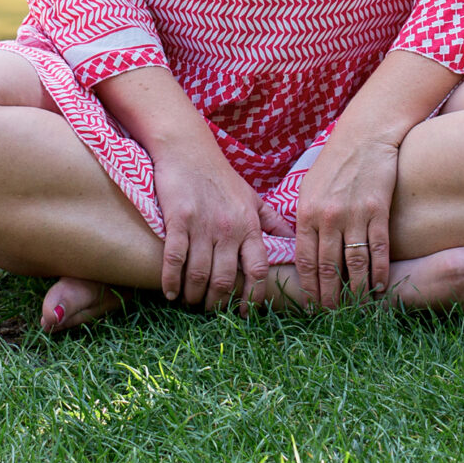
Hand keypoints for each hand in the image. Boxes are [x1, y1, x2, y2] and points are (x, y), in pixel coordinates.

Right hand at [151, 141, 287, 309]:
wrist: (188, 149)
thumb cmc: (221, 176)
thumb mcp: (252, 198)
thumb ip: (272, 222)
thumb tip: (293, 242)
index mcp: (249, 225)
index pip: (257, 270)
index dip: (252, 296)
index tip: (244, 312)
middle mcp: (229, 228)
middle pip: (225, 279)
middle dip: (216, 302)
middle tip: (209, 310)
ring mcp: (203, 225)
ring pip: (199, 274)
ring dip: (193, 295)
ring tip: (189, 301)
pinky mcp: (179, 220)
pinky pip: (175, 259)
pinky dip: (171, 281)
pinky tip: (169, 292)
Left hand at [294, 129, 399, 309]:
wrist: (364, 137)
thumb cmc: (334, 164)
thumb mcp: (309, 188)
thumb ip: (304, 220)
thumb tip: (300, 251)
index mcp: (305, 213)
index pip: (304, 260)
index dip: (309, 287)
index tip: (313, 304)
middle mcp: (326, 217)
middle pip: (327, 268)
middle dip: (330, 296)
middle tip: (333, 315)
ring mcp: (352, 215)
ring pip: (354, 264)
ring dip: (356, 291)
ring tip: (358, 308)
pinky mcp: (376, 211)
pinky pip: (377, 250)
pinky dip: (379, 273)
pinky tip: (381, 287)